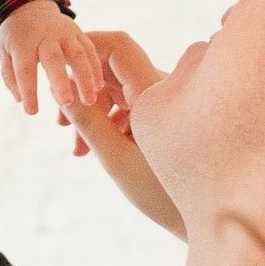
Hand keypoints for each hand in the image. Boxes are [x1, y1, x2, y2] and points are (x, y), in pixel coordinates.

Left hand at [0, 0, 108, 117]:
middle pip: (54, 58)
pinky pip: (90, 50)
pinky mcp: (78, 32)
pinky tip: (99, 87)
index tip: (31, 112)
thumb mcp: (4, 52)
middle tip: (66, 102)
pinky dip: (95, 68)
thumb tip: (19, 99)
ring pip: (78, 54)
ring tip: (90, 100)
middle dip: (60, 80)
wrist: (30, 8)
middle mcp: (45, 36)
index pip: (24, 68)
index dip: (29, 90)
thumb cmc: (16, 37)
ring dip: (85, 77)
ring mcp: (64, 32)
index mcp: (23, 42)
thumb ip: (9, 75)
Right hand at [62, 30, 182, 235]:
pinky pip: (128, 106)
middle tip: (60, 123)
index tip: (58, 71)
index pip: (117, 45)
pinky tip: (94, 151)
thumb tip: (61, 89)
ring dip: (92, 111)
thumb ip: (86, 120)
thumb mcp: (115, 158)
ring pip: (117, 90)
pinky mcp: (163, 118)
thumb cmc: (163, 195)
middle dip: (82, 91)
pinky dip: (108, 122)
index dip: (84, 49)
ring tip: (77, 149)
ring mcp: (164, 103)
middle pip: (112, 69)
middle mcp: (163, 89)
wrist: (206, 220)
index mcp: (155, 91)